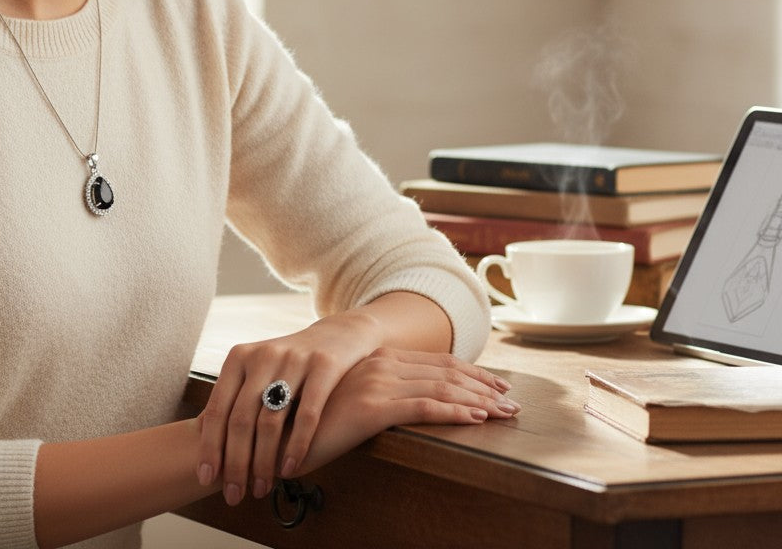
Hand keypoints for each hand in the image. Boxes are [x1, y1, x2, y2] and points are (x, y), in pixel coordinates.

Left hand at [196, 312, 383, 504]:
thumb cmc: (288, 365)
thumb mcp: (257, 372)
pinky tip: (290, 471)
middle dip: (235, 463)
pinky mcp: (323, 366)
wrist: (337, 336)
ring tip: (261, 489)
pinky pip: (307, 415)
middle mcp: (263, 355)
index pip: (218, 408)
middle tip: (234, 495)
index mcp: (240, 357)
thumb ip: (235, 400)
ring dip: (263, 462)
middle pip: (241, 419)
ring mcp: (294, 359)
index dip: (211, 447)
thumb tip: (205, 447)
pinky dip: (296, 447)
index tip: (207, 479)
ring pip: (271, 421)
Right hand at [296, 346, 519, 474]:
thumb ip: (379, 393)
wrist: (277, 430)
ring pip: (442, 388)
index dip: (471, 373)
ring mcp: (376, 382)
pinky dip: (454, 412)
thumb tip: (413, 403)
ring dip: (479, 401)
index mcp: (377, 357)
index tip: (496, 385)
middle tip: (511, 402)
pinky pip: (424, 407)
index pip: (437, 363)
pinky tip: (475, 419)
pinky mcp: (372, 407)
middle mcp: (380, 363)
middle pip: (446, 373)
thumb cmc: (314, 420)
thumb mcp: (352, 399)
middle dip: (484, 387)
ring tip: (503, 414)